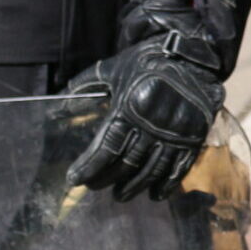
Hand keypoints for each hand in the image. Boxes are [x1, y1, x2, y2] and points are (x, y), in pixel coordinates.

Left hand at [66, 33, 225, 201]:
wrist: (191, 54)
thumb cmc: (146, 61)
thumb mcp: (112, 68)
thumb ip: (85, 86)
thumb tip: (56, 107)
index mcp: (129, 107)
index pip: (106, 147)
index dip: (89, 167)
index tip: (74, 179)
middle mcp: (152, 124)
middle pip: (126, 162)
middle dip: (106, 178)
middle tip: (94, 186)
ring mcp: (175, 132)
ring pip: (151, 170)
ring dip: (134, 187)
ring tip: (120, 195)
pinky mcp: (194, 136)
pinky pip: (179, 168)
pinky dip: (167, 184)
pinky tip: (155, 195)